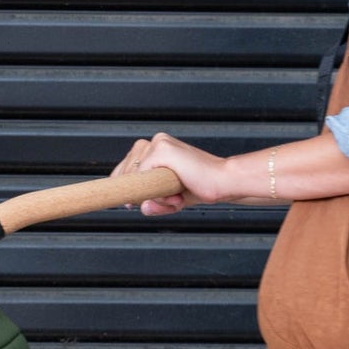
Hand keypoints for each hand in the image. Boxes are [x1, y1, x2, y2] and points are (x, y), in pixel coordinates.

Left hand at [112, 131, 231, 215]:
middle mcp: (155, 141)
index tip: (129, 201)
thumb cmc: (201, 186)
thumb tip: (143, 207)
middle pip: (125, 171)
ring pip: (134, 176)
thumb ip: (155, 203)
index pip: (126, 166)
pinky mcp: (162, 149)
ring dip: (151, 193)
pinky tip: (175, 194)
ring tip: (175, 196)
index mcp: (156, 148)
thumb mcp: (172, 198)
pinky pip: (144, 177)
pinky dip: (156, 192)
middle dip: (139, 192)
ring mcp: (158, 143)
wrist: (224, 182)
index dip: (125, 185)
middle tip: (168, 199)